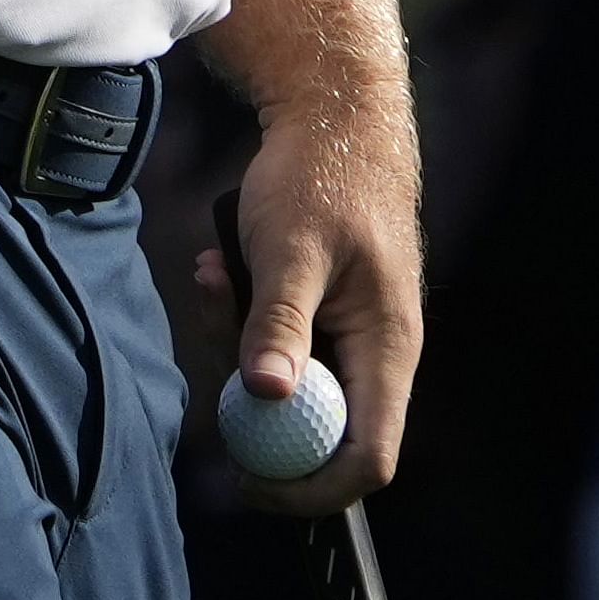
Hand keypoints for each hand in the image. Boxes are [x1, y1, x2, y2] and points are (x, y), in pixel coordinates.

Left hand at [197, 88, 422, 512]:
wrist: (333, 113)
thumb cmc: (323, 173)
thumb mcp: (290, 248)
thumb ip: (278, 323)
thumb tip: (267, 396)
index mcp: (387, 347)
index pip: (367, 457)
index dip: (312, 486)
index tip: (249, 478)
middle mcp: (376, 354)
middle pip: (319, 434)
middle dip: (255, 410)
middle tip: (212, 365)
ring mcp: (349, 337)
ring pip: (289, 390)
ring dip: (238, 351)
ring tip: (213, 280)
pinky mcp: (323, 317)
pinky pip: (279, 348)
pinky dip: (242, 321)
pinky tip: (219, 269)